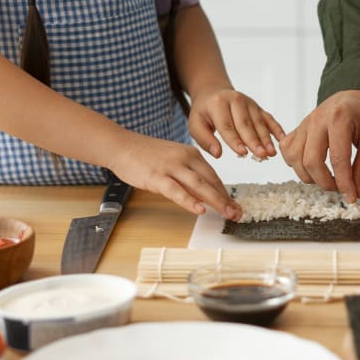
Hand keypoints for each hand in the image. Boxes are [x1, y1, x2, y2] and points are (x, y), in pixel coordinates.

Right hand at [109, 131, 242, 219]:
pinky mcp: (157, 177)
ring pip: (199, 186)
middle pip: (211, 181)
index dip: (225, 193)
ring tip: (227, 213)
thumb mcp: (173, 162)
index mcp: (191, 154)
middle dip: (226, 199)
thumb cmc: (146, 155)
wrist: (122, 145)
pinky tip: (199, 210)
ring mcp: (171, 167)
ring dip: (216, 201)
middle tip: (237, 213)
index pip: (213, 176)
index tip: (234, 205)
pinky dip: (189, 201)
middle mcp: (185, 159)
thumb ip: (188, 177)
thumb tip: (203, 197)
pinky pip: (176, 191)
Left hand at [188, 87, 284, 159]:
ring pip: (259, 122)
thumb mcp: (195, 124)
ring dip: (267, 138)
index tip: (242, 153)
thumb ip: (205, 140)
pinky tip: (282, 140)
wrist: (213, 92)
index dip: (235, 140)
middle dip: (254, 141)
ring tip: (271, 153)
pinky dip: (276, 129)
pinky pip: (269, 118)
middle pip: (246, 124)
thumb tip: (218, 153)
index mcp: (218, 104)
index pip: (227, 125)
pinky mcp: (258, 107)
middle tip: (261, 155)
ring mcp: (249, 103)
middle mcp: (235, 100)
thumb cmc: (204, 112)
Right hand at [278, 90, 359, 201]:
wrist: (356, 94)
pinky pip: (287, 150)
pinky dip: (295, 164)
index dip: (344, 183)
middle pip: (311, 161)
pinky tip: (312, 167)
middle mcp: (317, 120)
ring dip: (309, 176)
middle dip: (325, 182)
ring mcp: (304, 124)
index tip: (352, 198)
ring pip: (294, 158)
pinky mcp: (298, 129)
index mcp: (339, 118)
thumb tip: (356, 192)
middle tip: (341, 189)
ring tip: (328, 179)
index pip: (338, 159)